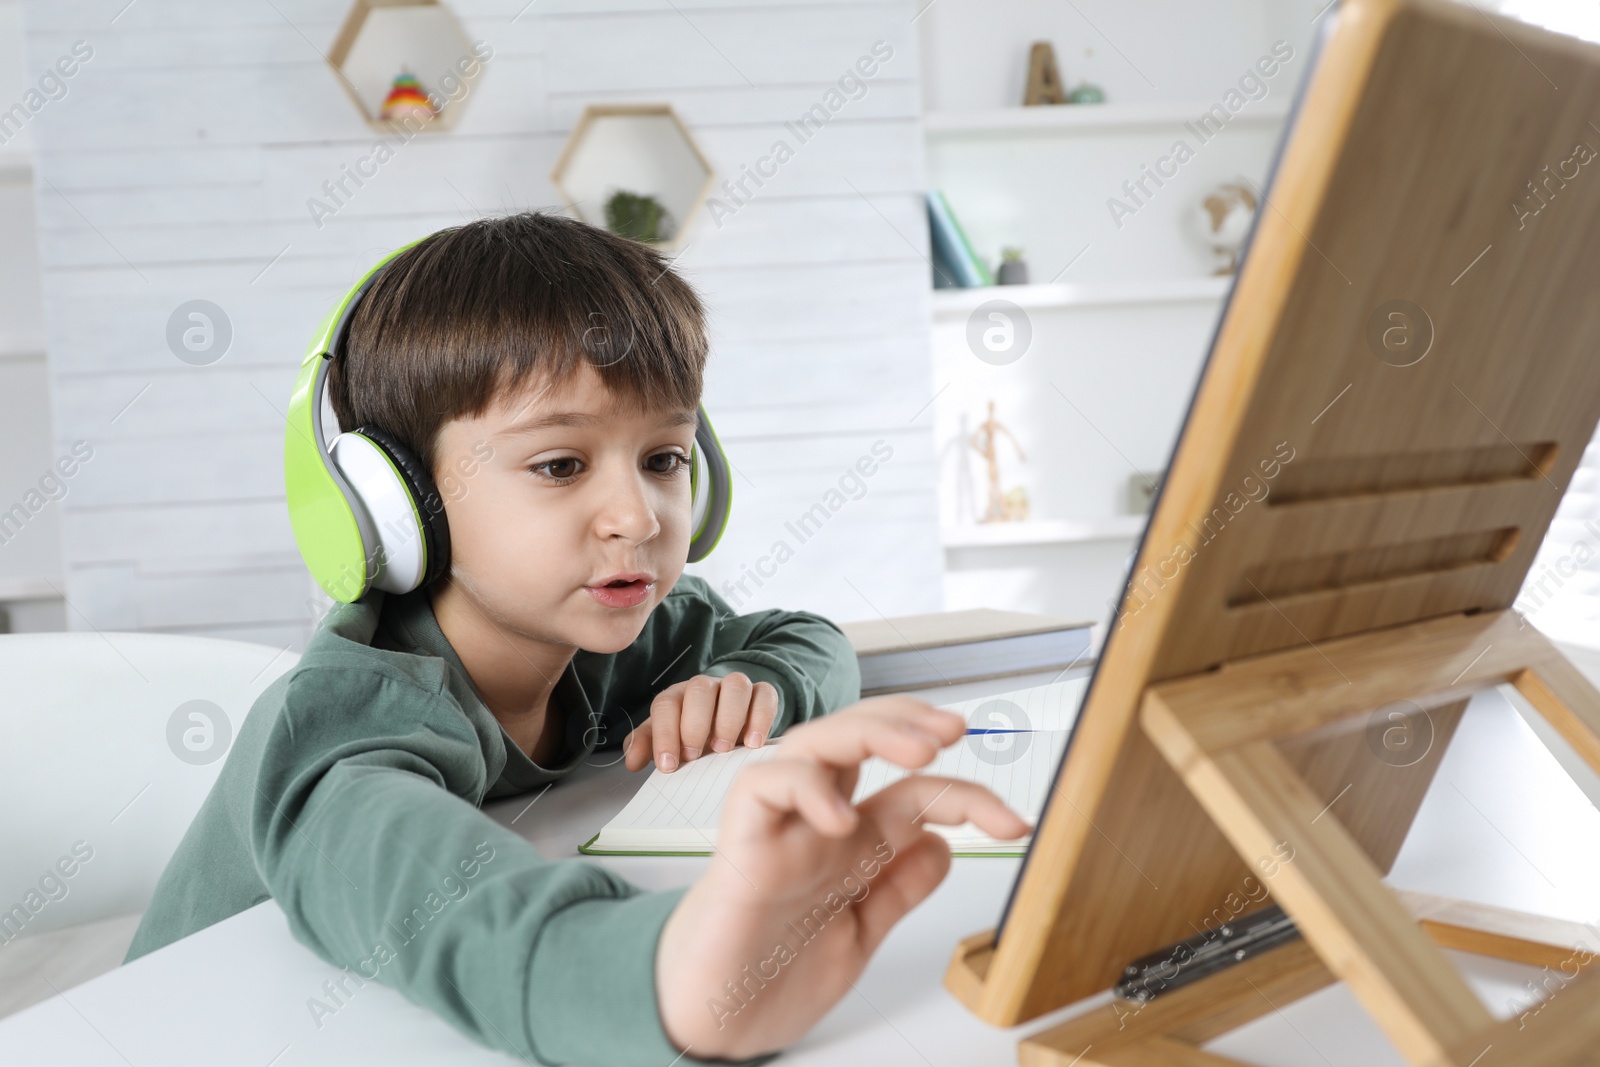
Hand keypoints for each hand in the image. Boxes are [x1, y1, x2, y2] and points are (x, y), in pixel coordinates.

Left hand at [623, 672, 779, 772]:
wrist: (733, 725)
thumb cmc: (696, 736)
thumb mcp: (670, 741)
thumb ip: (649, 747)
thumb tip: (632, 761)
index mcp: (678, 697)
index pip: (666, 705)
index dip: (665, 734)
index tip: (668, 765)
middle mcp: (706, 687)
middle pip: (699, 689)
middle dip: (695, 724)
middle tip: (695, 756)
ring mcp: (736, 688)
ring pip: (735, 686)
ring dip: (728, 718)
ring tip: (723, 750)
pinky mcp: (762, 694)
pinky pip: (765, 695)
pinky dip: (761, 717)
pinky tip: (752, 743)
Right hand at [653, 696, 1031, 1060]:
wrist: (716, 1023)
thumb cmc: (774, 976)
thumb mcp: (860, 933)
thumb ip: (896, 888)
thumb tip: (944, 843)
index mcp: (853, 844)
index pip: (915, 792)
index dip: (968, 796)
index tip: (1016, 823)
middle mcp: (819, 824)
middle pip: (861, 739)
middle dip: (910, 722)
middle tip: (955, 732)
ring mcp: (781, 828)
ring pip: (816, 742)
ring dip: (868, 732)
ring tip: (918, 750)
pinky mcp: (742, 845)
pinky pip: (763, 785)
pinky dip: (804, 786)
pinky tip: (840, 817)